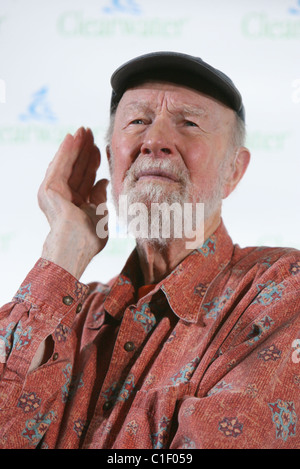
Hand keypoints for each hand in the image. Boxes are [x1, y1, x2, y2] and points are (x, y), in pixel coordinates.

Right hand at [38, 127, 108, 277]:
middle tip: (90, 131)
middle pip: (76, 168)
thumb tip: (103, 181)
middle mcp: (63, 196)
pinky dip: (66, 150)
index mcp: (76, 203)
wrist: (76, 248)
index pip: (85, 177)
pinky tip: (72, 137)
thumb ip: (99, 196)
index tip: (99, 146)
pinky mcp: (49, 188)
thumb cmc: (89, 239)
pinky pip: (60, 165)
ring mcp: (54, 192)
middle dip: (84, 149)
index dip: (92, 161)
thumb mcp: (100, 214)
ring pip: (68, 164)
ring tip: (83, 130)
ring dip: (75, 146)